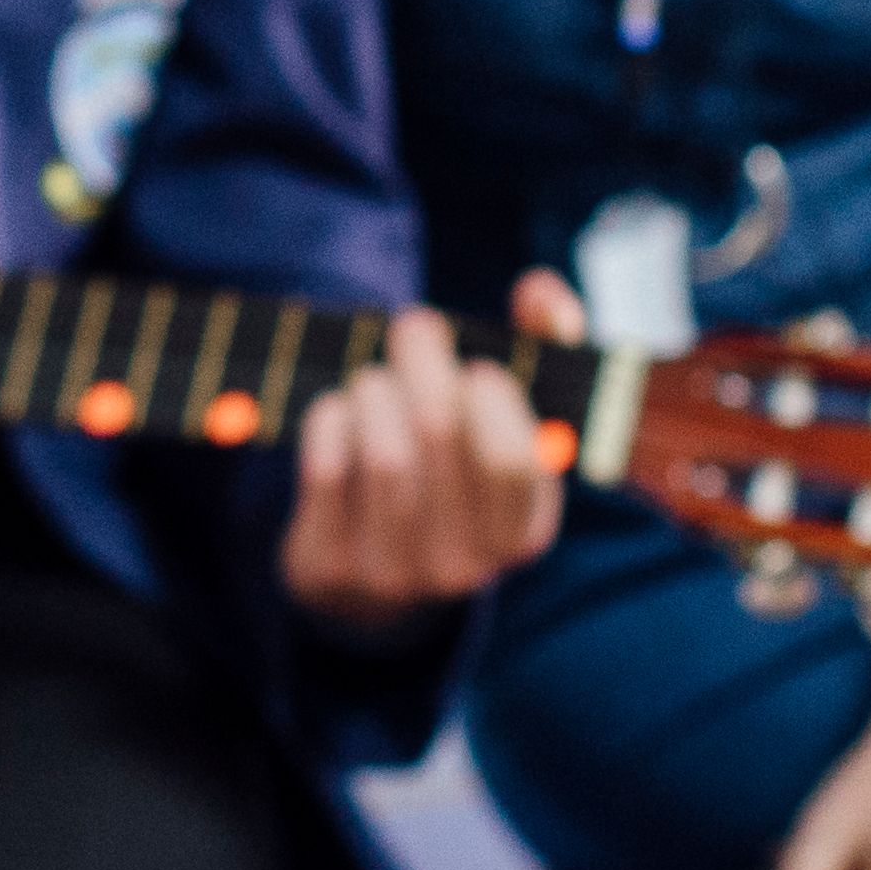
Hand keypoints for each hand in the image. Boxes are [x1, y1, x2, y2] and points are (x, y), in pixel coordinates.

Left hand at [279, 274, 581, 635]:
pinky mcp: (332, 565)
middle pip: (439, 434)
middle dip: (423, 362)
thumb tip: (543, 294)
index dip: (492, 400)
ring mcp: (396, 571)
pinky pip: (327, 469)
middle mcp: (466, 564)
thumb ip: (541, 345)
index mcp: (523, 530)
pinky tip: (340, 411)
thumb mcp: (507, 423)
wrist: (374, 575)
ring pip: (383, 453)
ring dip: (374, 391)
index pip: (513, 461)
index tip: (476, 368)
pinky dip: (331, 420)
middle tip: (414, 327)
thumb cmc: (454, 469)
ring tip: (374, 379)